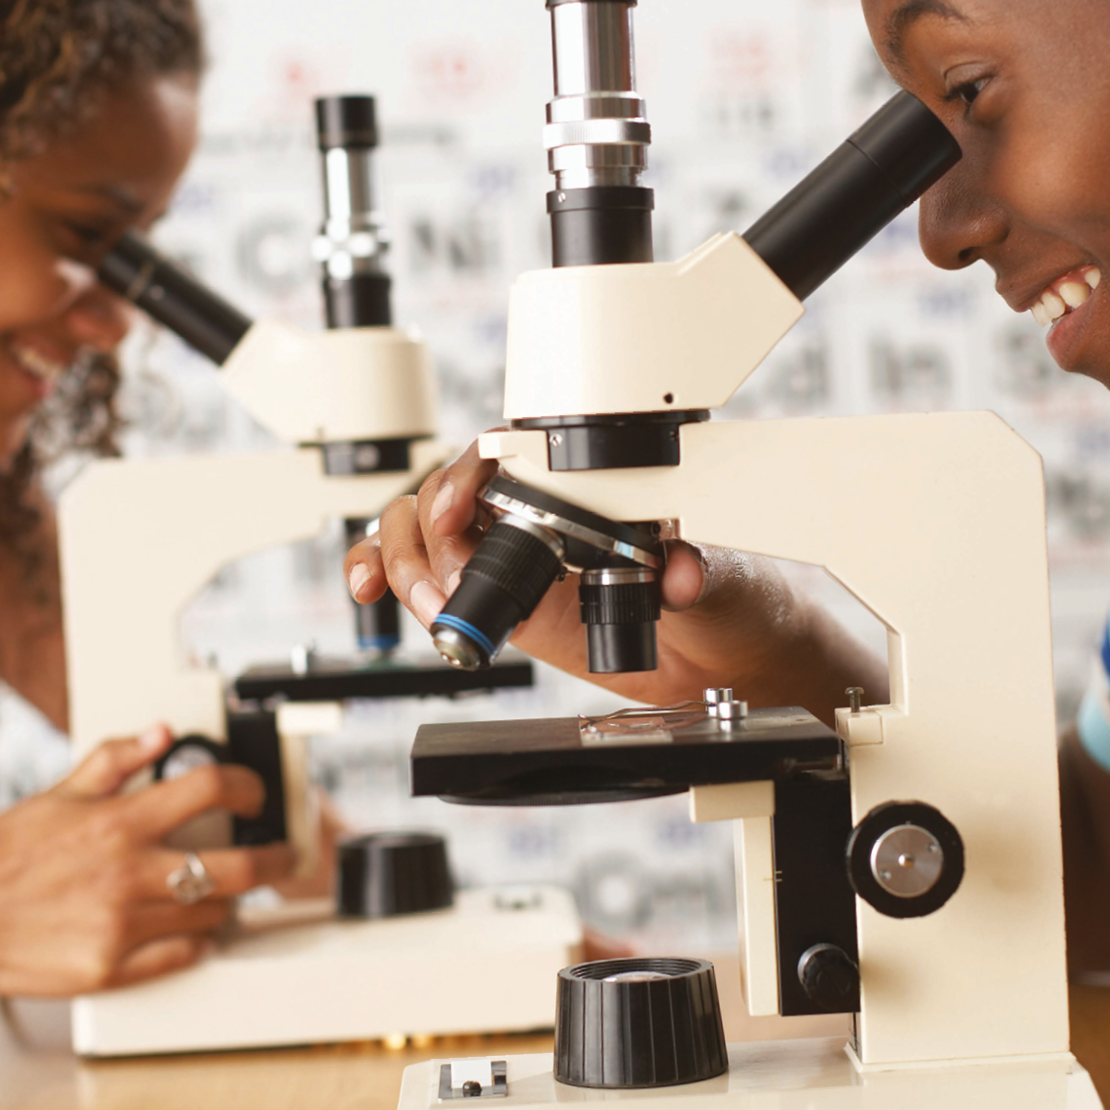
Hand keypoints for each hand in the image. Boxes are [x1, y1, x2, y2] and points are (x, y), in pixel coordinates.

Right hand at [0, 724, 295, 996]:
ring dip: (227, 901)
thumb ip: (114, 761)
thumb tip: (159, 733)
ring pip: (210, 912)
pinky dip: (197, 942)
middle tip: (282, 856)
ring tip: (223, 892)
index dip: (247, 787)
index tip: (256, 795)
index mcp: (117, 822)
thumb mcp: (57, 793)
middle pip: (235, 865)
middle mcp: (127, 873)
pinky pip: (180, 957)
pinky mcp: (108, 970)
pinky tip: (194, 930)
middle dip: (273, 859)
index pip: (210, 789)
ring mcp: (121, 925)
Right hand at [342, 439, 885, 715]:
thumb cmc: (740, 595)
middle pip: (443, 491)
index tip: (460, 515)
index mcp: (588, 486)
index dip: (465, 479)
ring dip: (402, 562)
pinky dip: (383, 573)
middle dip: (427, 539)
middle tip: (448, 592)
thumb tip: (683, 566)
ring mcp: (516, 554)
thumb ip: (699, 571)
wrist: (738, 656)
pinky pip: (424, 574)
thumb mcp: (724, 582)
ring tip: (433, 610)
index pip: (503, 454)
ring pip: (420, 528)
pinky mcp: (503, 599)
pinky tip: (369, 592)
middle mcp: (543, 510)